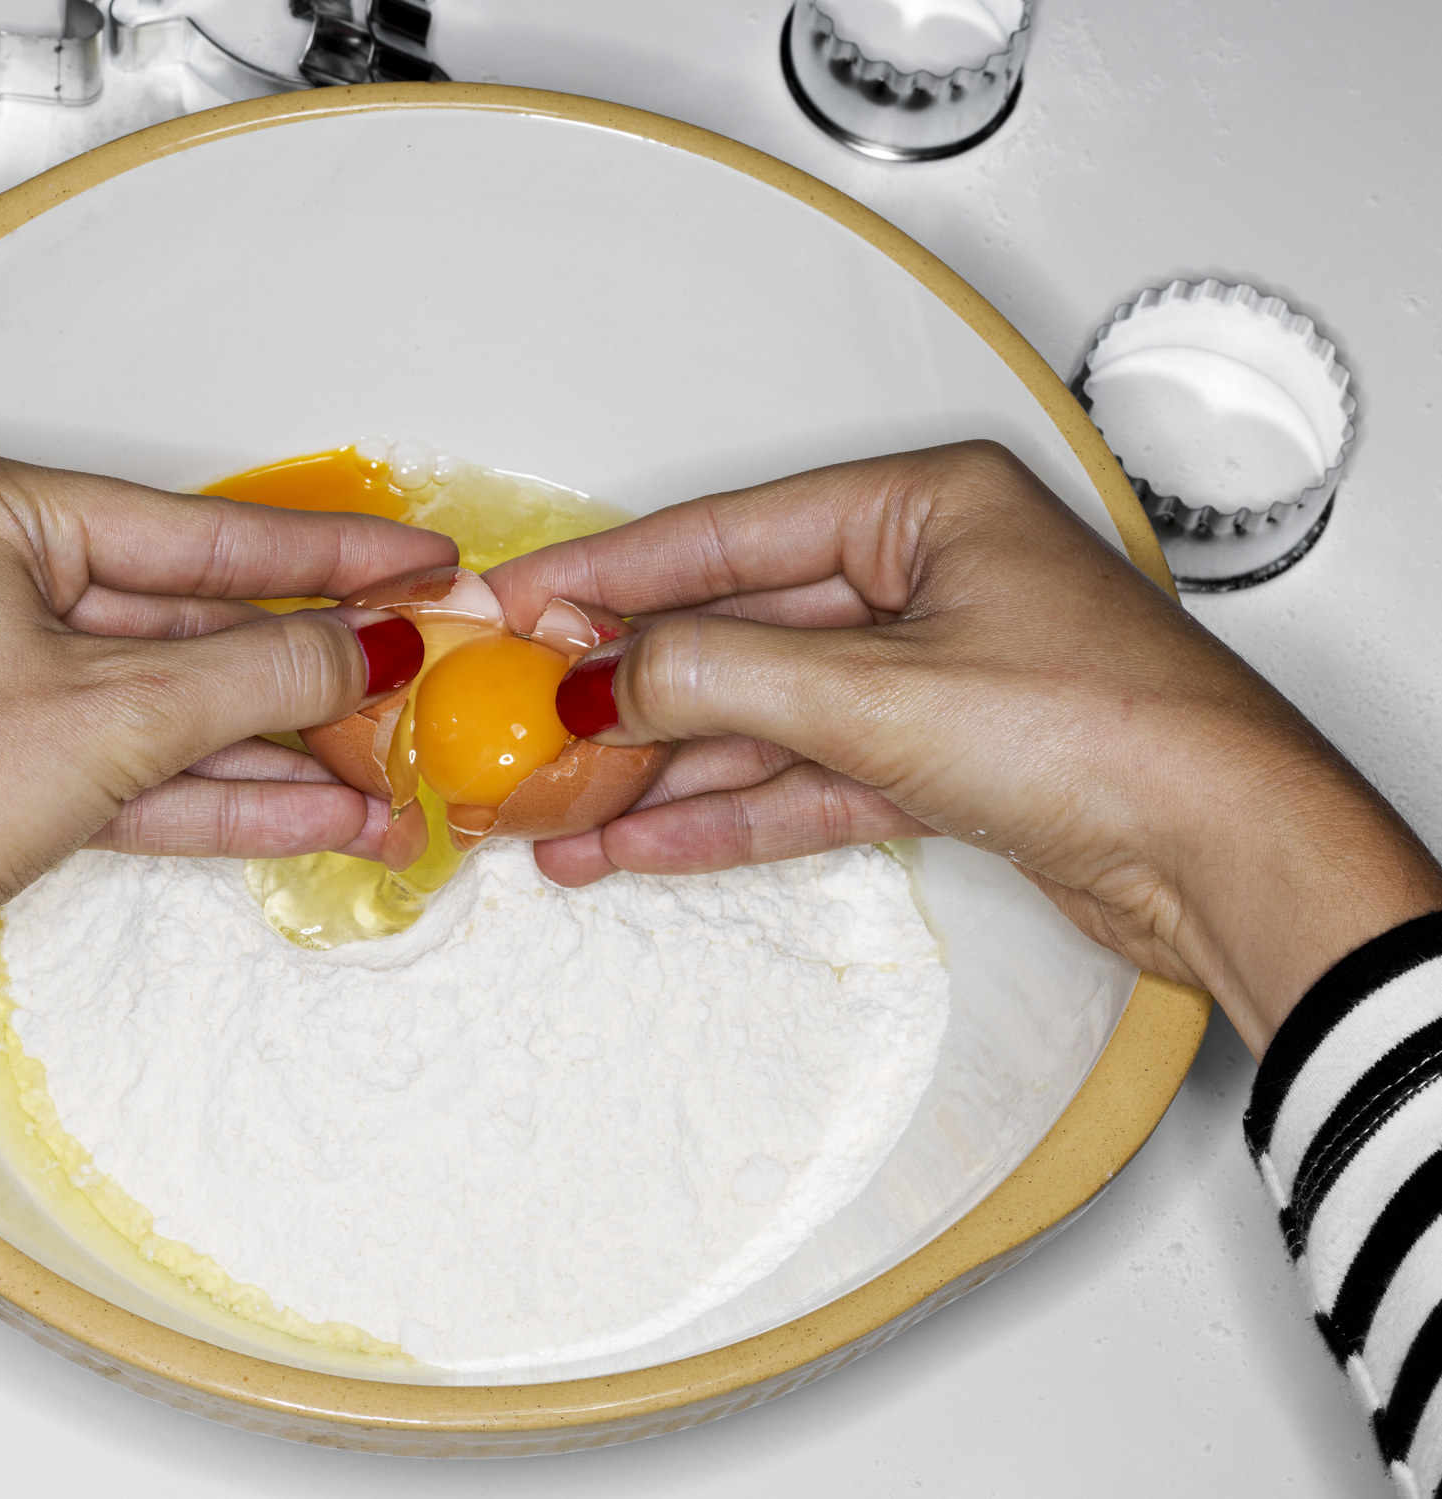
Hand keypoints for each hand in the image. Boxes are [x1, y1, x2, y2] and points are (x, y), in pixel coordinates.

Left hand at [0, 449, 453, 1087]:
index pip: (199, 531)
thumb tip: (375, 648)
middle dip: (309, 672)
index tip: (419, 563)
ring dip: (279, 750)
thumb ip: (263, 675)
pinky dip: (219, 793)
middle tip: (422, 676)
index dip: (326, 556)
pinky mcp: (1, 772)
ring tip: (392, 774)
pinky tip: (319, 814)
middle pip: (189, 623)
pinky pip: (135, 768)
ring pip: (170, 706)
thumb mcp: (114, 713)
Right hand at [487, 442, 1441, 1053]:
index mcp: (926, 506)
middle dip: (629, 692)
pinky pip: (804, 779)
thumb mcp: (879, 694)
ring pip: (763, 716)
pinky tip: (643, 844)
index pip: (725, 535)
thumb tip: (602, 677)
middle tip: (524, 722)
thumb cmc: (1115, 735)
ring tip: (563, 813)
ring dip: (665, 773)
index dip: (608, 577)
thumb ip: (722, 677)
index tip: (519, 605)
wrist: (1232, 861)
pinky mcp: (939, 763)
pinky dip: (727, 814)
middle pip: (738, 630)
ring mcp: (932, 675)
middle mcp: (927, 578)